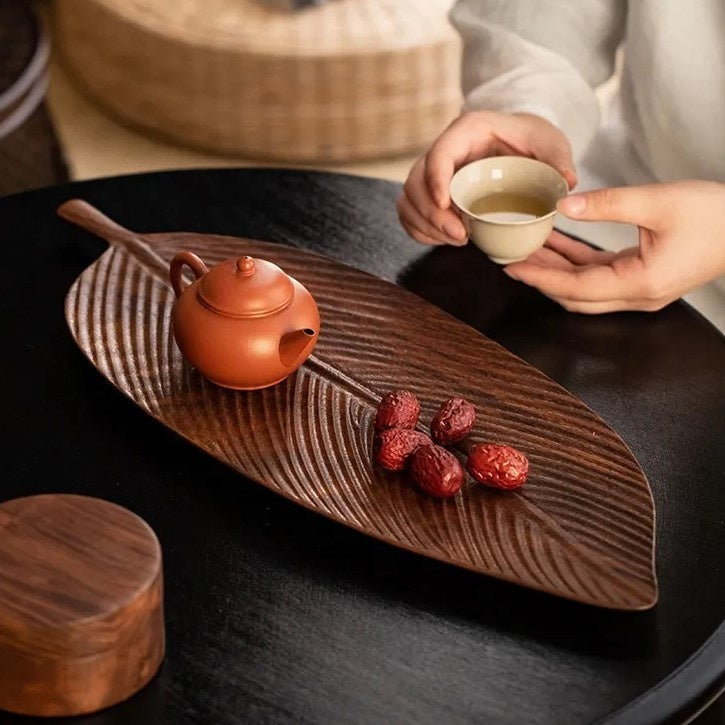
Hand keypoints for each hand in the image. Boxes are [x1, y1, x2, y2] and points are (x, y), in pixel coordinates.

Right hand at [397, 111, 576, 245]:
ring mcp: (434, 173)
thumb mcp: (550, 143)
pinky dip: (421, 230)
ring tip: (456, 240)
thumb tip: (566, 182)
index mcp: (467, 131)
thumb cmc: (532, 139)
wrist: (521, 143)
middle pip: (416, 181)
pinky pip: (411, 212)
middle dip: (431, 213)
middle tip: (460, 236)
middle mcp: (444, 150)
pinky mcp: (431, 192)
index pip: (438, 154)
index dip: (435, 180)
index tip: (446, 204)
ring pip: (409, 199)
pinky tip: (444, 240)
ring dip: (425, 225)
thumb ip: (558, 160)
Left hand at [504, 181, 724, 312]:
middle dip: (541, 277)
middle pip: (574, 294)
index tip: (513, 267)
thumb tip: (564, 204)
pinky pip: (599, 274)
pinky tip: (556, 242)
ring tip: (527, 247)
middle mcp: (637, 295)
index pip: (575, 288)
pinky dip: (576, 260)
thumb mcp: (658, 202)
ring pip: (584, 286)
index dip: (541, 277)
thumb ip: (607, 203)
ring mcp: (640, 289)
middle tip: (510, 259)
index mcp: (640, 283)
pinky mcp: (642, 276)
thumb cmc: (715, 215)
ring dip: (556, 268)